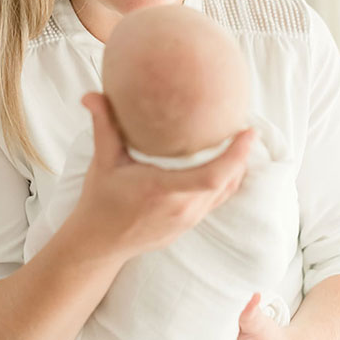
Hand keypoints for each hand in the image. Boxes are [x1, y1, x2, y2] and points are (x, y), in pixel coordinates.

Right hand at [67, 92, 254, 261]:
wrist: (99, 244)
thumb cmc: (101, 201)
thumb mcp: (102, 162)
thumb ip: (103, 126)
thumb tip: (91, 94)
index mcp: (163, 190)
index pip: (212, 175)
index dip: (236, 154)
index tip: (249, 131)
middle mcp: (182, 207)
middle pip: (228, 180)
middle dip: (242, 154)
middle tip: (247, 126)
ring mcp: (189, 218)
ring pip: (227, 190)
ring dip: (238, 166)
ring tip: (242, 140)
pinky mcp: (191, 223)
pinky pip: (219, 199)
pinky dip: (229, 180)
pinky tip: (231, 162)